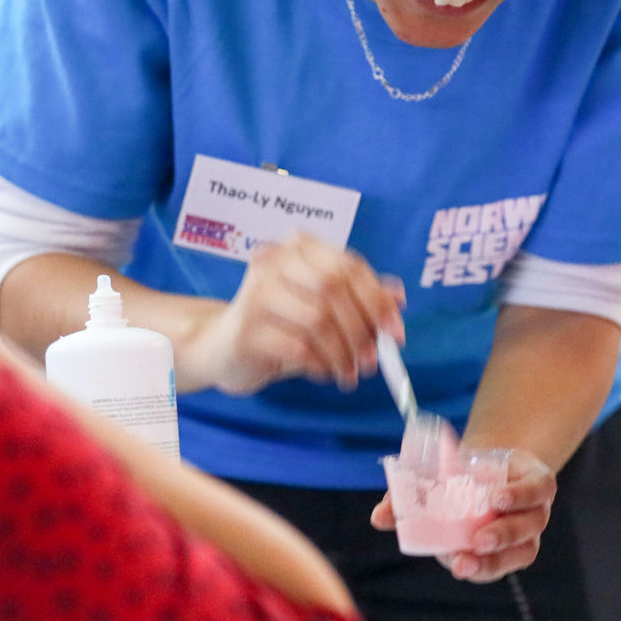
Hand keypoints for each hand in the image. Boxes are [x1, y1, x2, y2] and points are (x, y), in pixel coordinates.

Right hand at [188, 234, 402, 394]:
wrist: (223, 348)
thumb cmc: (281, 325)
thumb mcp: (323, 308)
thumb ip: (359, 298)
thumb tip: (397, 296)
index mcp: (299, 247)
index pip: (348, 266)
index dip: (377, 299)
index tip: (395, 332)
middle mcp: (275, 261)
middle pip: (333, 288)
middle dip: (361, 328)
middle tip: (373, 360)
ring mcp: (256, 293)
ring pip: (318, 320)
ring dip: (342, 353)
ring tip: (348, 373)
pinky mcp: (246, 328)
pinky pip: (298, 347)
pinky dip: (320, 364)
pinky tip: (323, 373)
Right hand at [370, 449, 556, 583]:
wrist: (484, 456)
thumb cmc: (451, 486)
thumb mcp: (426, 496)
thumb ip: (403, 509)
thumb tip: (378, 518)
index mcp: (492, 549)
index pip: (491, 566)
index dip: (479, 568)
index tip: (459, 565)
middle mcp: (518, 534)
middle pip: (517, 550)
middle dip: (496, 550)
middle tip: (475, 543)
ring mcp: (534, 511)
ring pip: (531, 525)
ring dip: (511, 522)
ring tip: (490, 509)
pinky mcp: (542, 483)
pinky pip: (538, 493)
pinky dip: (522, 495)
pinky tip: (501, 494)